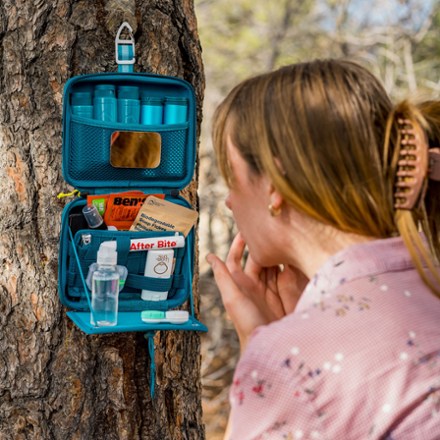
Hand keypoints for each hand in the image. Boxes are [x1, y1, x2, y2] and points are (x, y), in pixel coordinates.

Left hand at [206, 233, 307, 351]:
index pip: (236, 259)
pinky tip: (292, 253)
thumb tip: (210, 256)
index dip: (238, 244)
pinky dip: (288, 263)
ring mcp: (270, 288)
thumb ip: (223, 277)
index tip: (244, 229)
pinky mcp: (285, 293)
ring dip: (274, 251)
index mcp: (240, 284)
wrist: (269, 344)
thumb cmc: (246, 324)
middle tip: (266, 227)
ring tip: (279, 235)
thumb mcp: (232, 298)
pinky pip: (286, 274)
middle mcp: (254, 284)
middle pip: (256, 258)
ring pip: (271, 264)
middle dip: (259, 244)